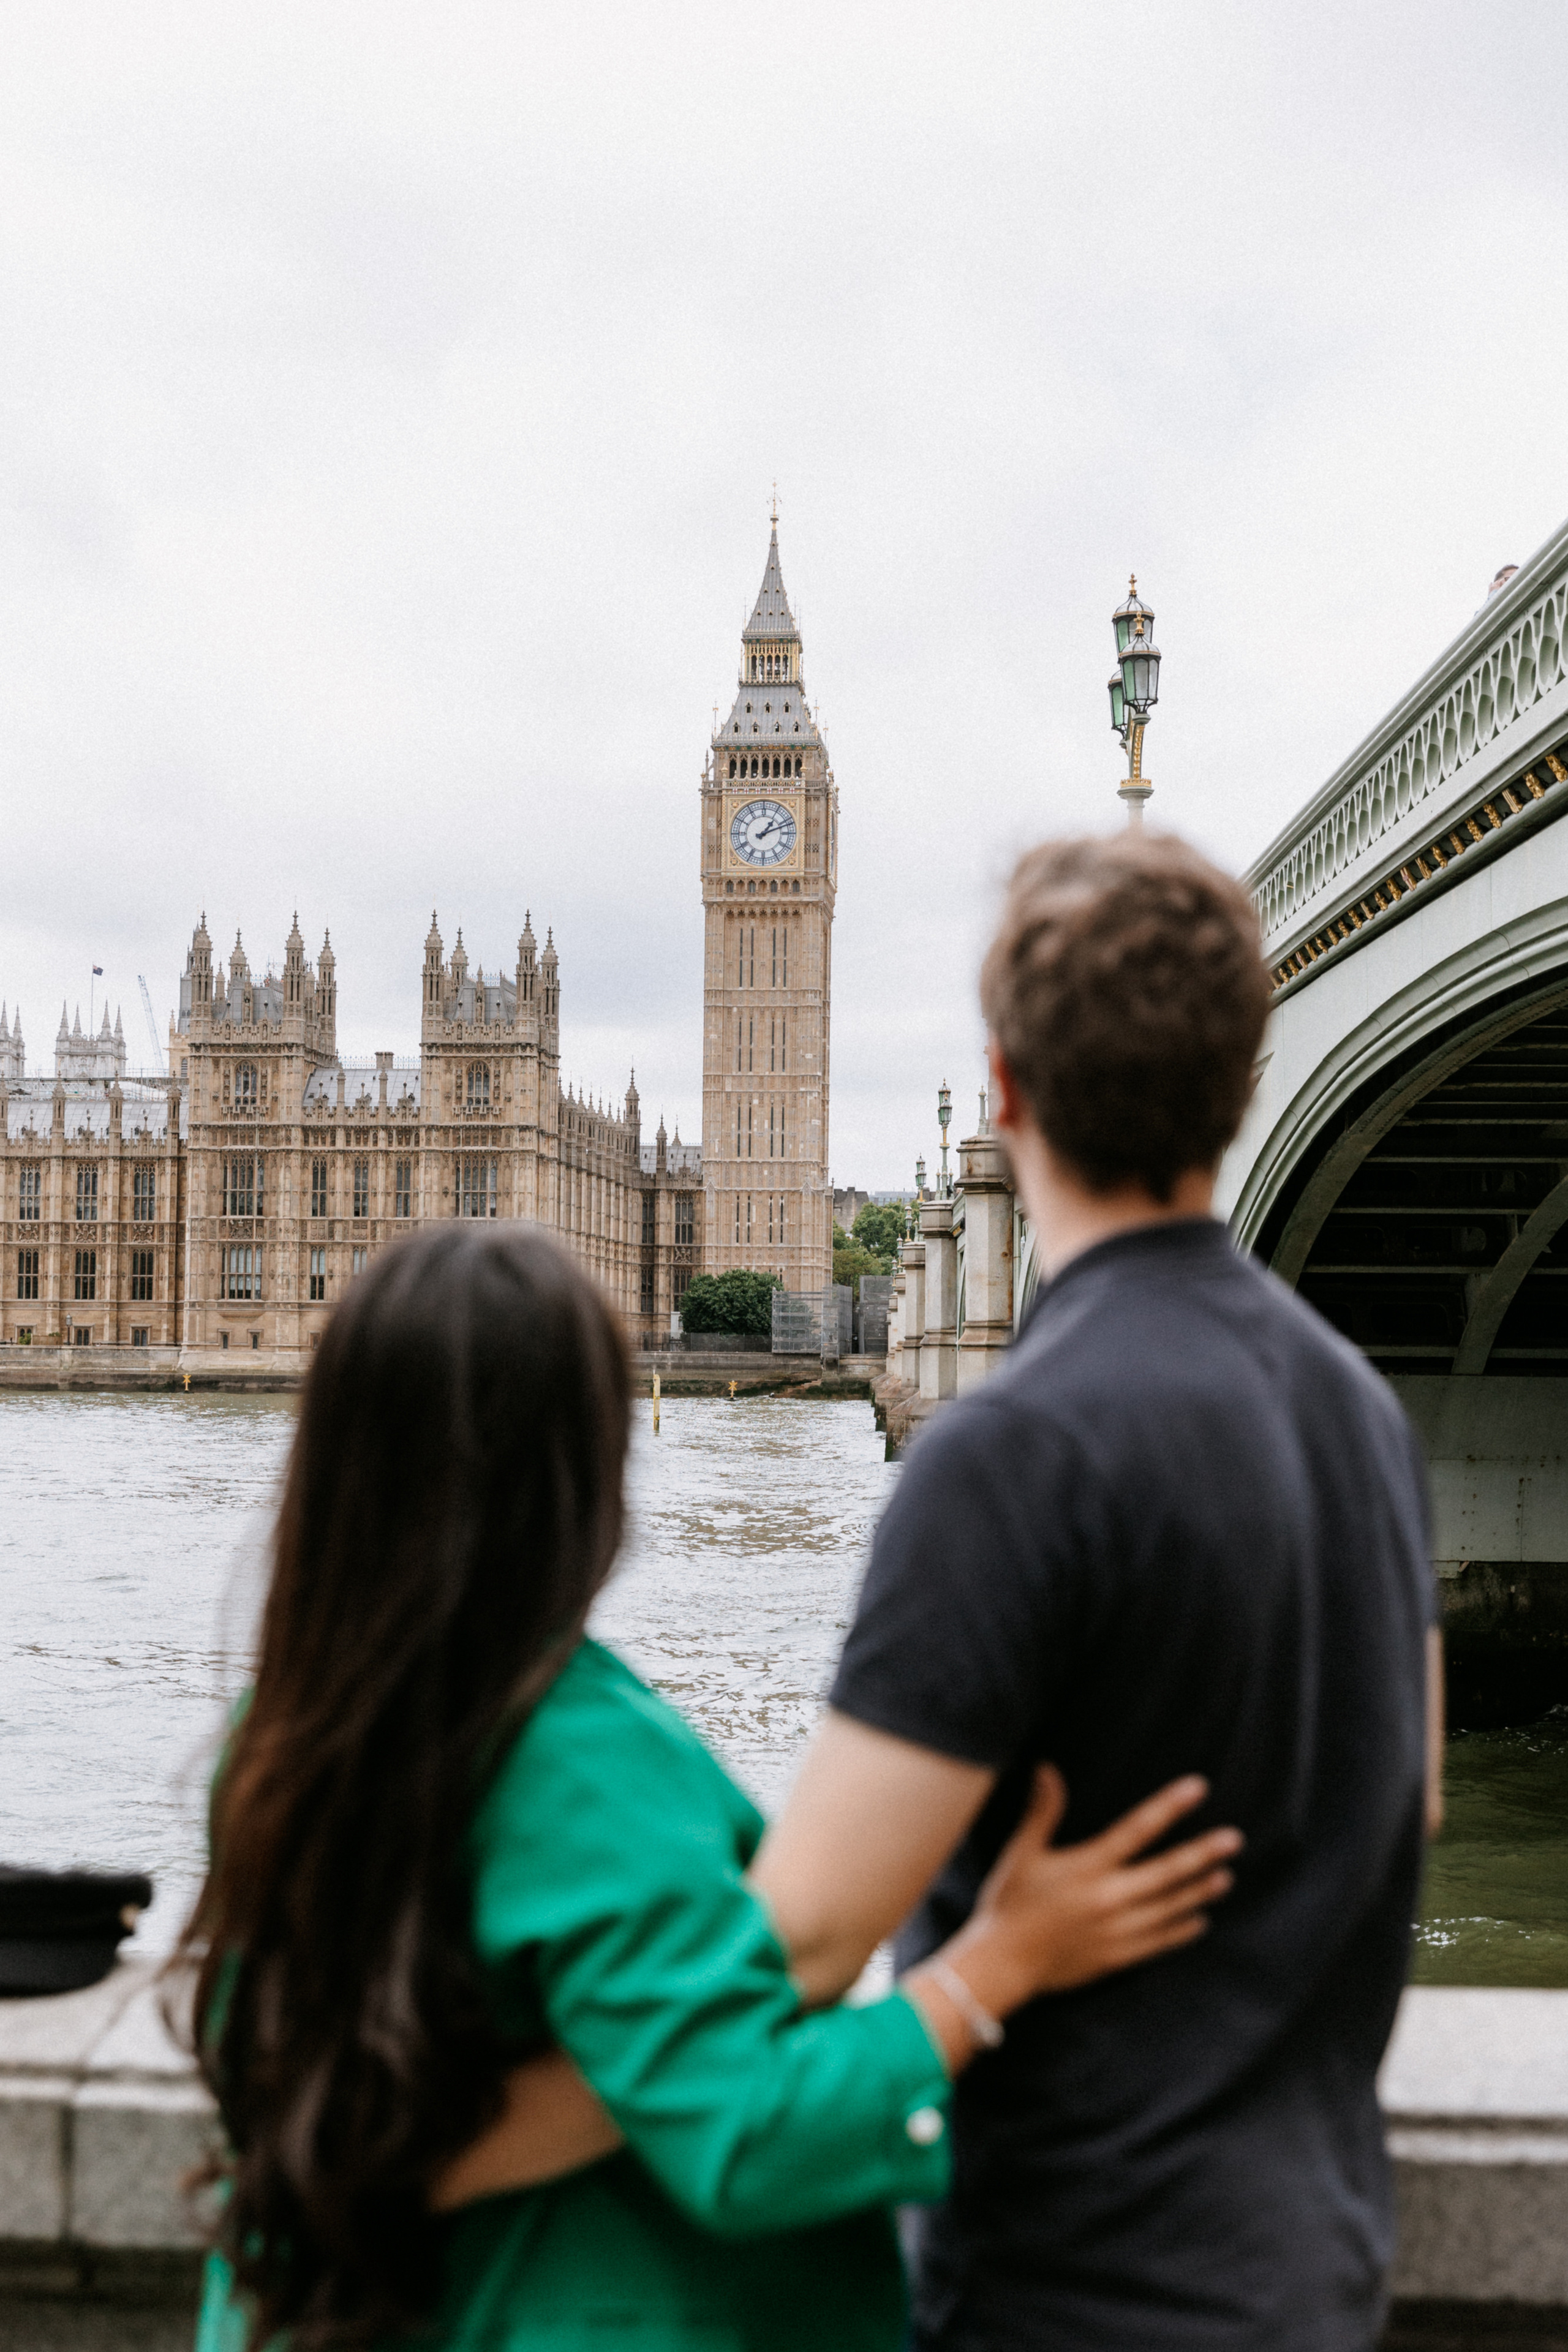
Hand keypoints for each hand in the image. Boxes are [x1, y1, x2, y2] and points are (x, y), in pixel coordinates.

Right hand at [904, 1767, 1241, 2068]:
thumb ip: (1042, 1812)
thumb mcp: (1021, 1853)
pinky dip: (1182, 1930)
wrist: (1002, 1964)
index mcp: (1088, 1867)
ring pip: (1170, 1907)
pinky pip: (1159, 1942)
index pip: (1137, 1829)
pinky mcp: (1116, 1957)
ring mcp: (1116, 1931)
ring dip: (1200, 1891)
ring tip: (1226, 1877)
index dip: (1170, 1806)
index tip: (1198, 1788)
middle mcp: (1109, 1898)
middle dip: (1203, 1854)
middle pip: (1167, 1872)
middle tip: (1234, 1839)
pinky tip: (1201, 1920)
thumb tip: (1048, 1769)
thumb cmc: (1008, 1904)